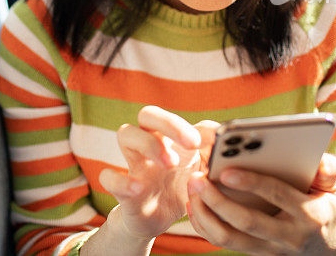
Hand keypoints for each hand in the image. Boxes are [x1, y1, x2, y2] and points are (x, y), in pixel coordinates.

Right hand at [97, 106, 218, 240]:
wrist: (160, 219)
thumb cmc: (184, 188)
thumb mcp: (204, 172)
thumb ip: (215, 156)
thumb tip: (227, 145)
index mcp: (168, 137)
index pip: (174, 115)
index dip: (186, 124)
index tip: (203, 142)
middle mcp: (148, 143)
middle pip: (147, 114)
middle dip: (169, 124)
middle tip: (192, 144)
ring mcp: (134, 163)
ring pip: (125, 134)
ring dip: (149, 144)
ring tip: (171, 163)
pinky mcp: (123, 190)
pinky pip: (108, 177)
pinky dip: (120, 180)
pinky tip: (138, 188)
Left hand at [186, 153, 335, 254]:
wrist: (327, 251)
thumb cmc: (324, 208)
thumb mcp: (331, 190)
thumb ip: (327, 172)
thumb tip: (322, 158)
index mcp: (309, 213)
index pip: (278, 196)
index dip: (252, 183)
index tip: (226, 171)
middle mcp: (289, 235)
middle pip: (247, 222)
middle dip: (218, 201)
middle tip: (196, 178)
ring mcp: (270, 249)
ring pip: (230, 239)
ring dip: (205, 214)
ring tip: (191, 189)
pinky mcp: (255, 254)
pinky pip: (224, 244)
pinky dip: (204, 226)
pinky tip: (193, 205)